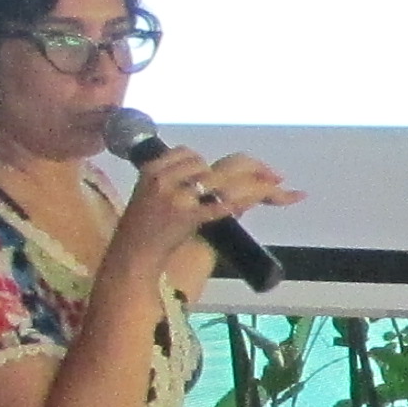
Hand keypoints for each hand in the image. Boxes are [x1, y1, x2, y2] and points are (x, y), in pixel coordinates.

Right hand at [108, 140, 302, 259]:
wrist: (132, 253)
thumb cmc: (145, 228)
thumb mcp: (154, 196)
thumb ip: (181, 184)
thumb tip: (218, 179)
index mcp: (152, 169)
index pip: (187, 153)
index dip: (214, 160)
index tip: (245, 167)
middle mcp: (163, 179)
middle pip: (207, 165)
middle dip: (245, 168)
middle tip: (275, 175)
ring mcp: (174, 197)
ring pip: (216, 180)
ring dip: (243, 187)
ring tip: (275, 191)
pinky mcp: (186, 216)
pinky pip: (218, 205)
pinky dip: (236, 203)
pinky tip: (255, 204)